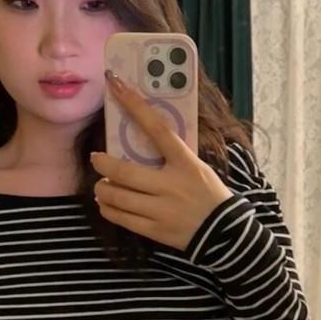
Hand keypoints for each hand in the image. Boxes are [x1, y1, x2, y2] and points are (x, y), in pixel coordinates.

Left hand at [91, 73, 231, 250]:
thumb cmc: (209, 194)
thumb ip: (173, 155)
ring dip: (102, 188)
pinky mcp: (155, 230)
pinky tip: (107, 204)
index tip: (116, 85)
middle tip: (96, 159)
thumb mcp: (197, 167)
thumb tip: (142, 135)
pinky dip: (108, 209)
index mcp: (186, 163)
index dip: (135, 105)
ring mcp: (162, 210)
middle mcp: (171, 186)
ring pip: (118, 196)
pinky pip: (121, 218)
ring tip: (101, 185)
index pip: (158, 129)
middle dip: (103, 163)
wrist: (225, 234)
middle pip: (124, 171)